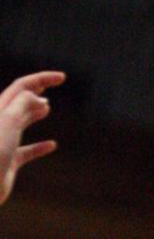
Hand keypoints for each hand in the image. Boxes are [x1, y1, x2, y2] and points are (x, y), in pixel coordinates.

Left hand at [0, 71, 64, 203]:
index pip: (21, 87)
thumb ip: (23, 104)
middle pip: (19, 101)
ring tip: (46, 108)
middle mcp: (0, 123)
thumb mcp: (8, 120)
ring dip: (34, 113)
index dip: (42, 79)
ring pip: (20, 123)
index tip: (62, 77)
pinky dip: (39, 146)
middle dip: (35, 91)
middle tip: (52, 84)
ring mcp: (3, 142)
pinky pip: (26, 151)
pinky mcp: (8, 161)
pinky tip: (51, 145)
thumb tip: (38, 97)